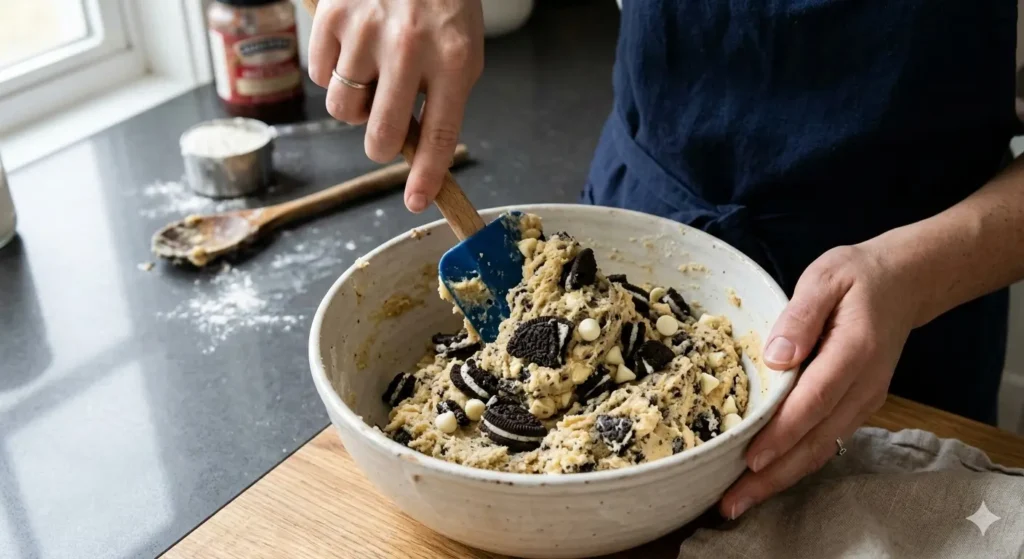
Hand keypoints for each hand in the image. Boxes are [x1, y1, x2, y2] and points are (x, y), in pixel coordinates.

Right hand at [308, 0, 483, 212]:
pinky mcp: (332, 16)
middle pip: (378, 134)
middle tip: (383, 132)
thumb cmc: (441, 5)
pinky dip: (331, 73)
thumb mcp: (460, 52)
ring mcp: (366, 32)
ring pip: (342, 109)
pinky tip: (352, 51)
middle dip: (379, 145)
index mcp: (452, 60)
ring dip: (353, 106)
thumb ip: (442, 100)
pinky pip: (318, 74)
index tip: (417, 201)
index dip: (426, 175)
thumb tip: (414, 152)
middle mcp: (408, 48)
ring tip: (369, 79)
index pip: (438, 134)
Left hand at [719, 243, 918, 518]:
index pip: (814, 401)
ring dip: (781, 478)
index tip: (751, 458)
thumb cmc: (856, 278)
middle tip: (731, 501)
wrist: (902, 284)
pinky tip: (765, 477)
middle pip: (816, 440)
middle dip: (773, 475)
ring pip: (821, 449)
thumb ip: (800, 315)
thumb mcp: (825, 278)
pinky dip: (795, 464)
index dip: (783, 433)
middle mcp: (863, 386)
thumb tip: (776, 355)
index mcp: (854, 351)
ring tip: (739, 500)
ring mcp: (863, 401)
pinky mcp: (856, 407)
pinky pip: (824, 442)